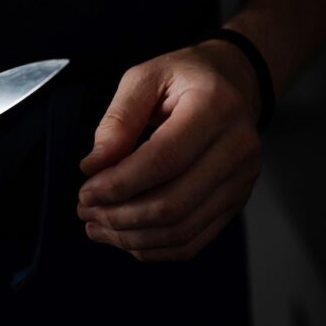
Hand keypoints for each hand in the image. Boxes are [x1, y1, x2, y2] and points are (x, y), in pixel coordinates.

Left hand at [77, 40, 262, 260]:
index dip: (118, 183)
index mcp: (215, 108)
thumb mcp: (144, 78)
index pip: (162, 160)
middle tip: (84, 210)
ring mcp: (242, 180)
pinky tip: (123, 237)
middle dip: (118, 215)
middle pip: (173, 204)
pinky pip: (193, 241)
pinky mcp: (236, 202)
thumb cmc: (184, 77)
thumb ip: (117, 120)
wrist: (234, 83)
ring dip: (130, 236)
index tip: (85, 190)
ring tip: (96, 226)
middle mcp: (237, 148)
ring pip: (181, 230)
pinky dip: (153, 248)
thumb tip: (94, 166)